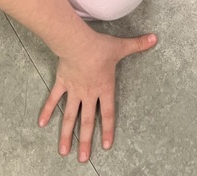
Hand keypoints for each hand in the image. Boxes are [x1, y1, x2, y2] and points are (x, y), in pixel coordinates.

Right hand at [38, 30, 157, 161]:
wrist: (78, 44)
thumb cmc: (100, 47)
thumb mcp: (121, 47)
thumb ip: (138, 45)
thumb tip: (155, 38)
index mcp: (104, 88)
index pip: (107, 113)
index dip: (107, 130)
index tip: (105, 146)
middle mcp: (88, 94)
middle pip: (86, 121)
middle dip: (85, 141)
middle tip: (83, 159)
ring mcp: (74, 90)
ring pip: (69, 116)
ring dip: (66, 135)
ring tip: (64, 152)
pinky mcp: (62, 83)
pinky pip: (54, 99)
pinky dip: (48, 110)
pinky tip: (41, 123)